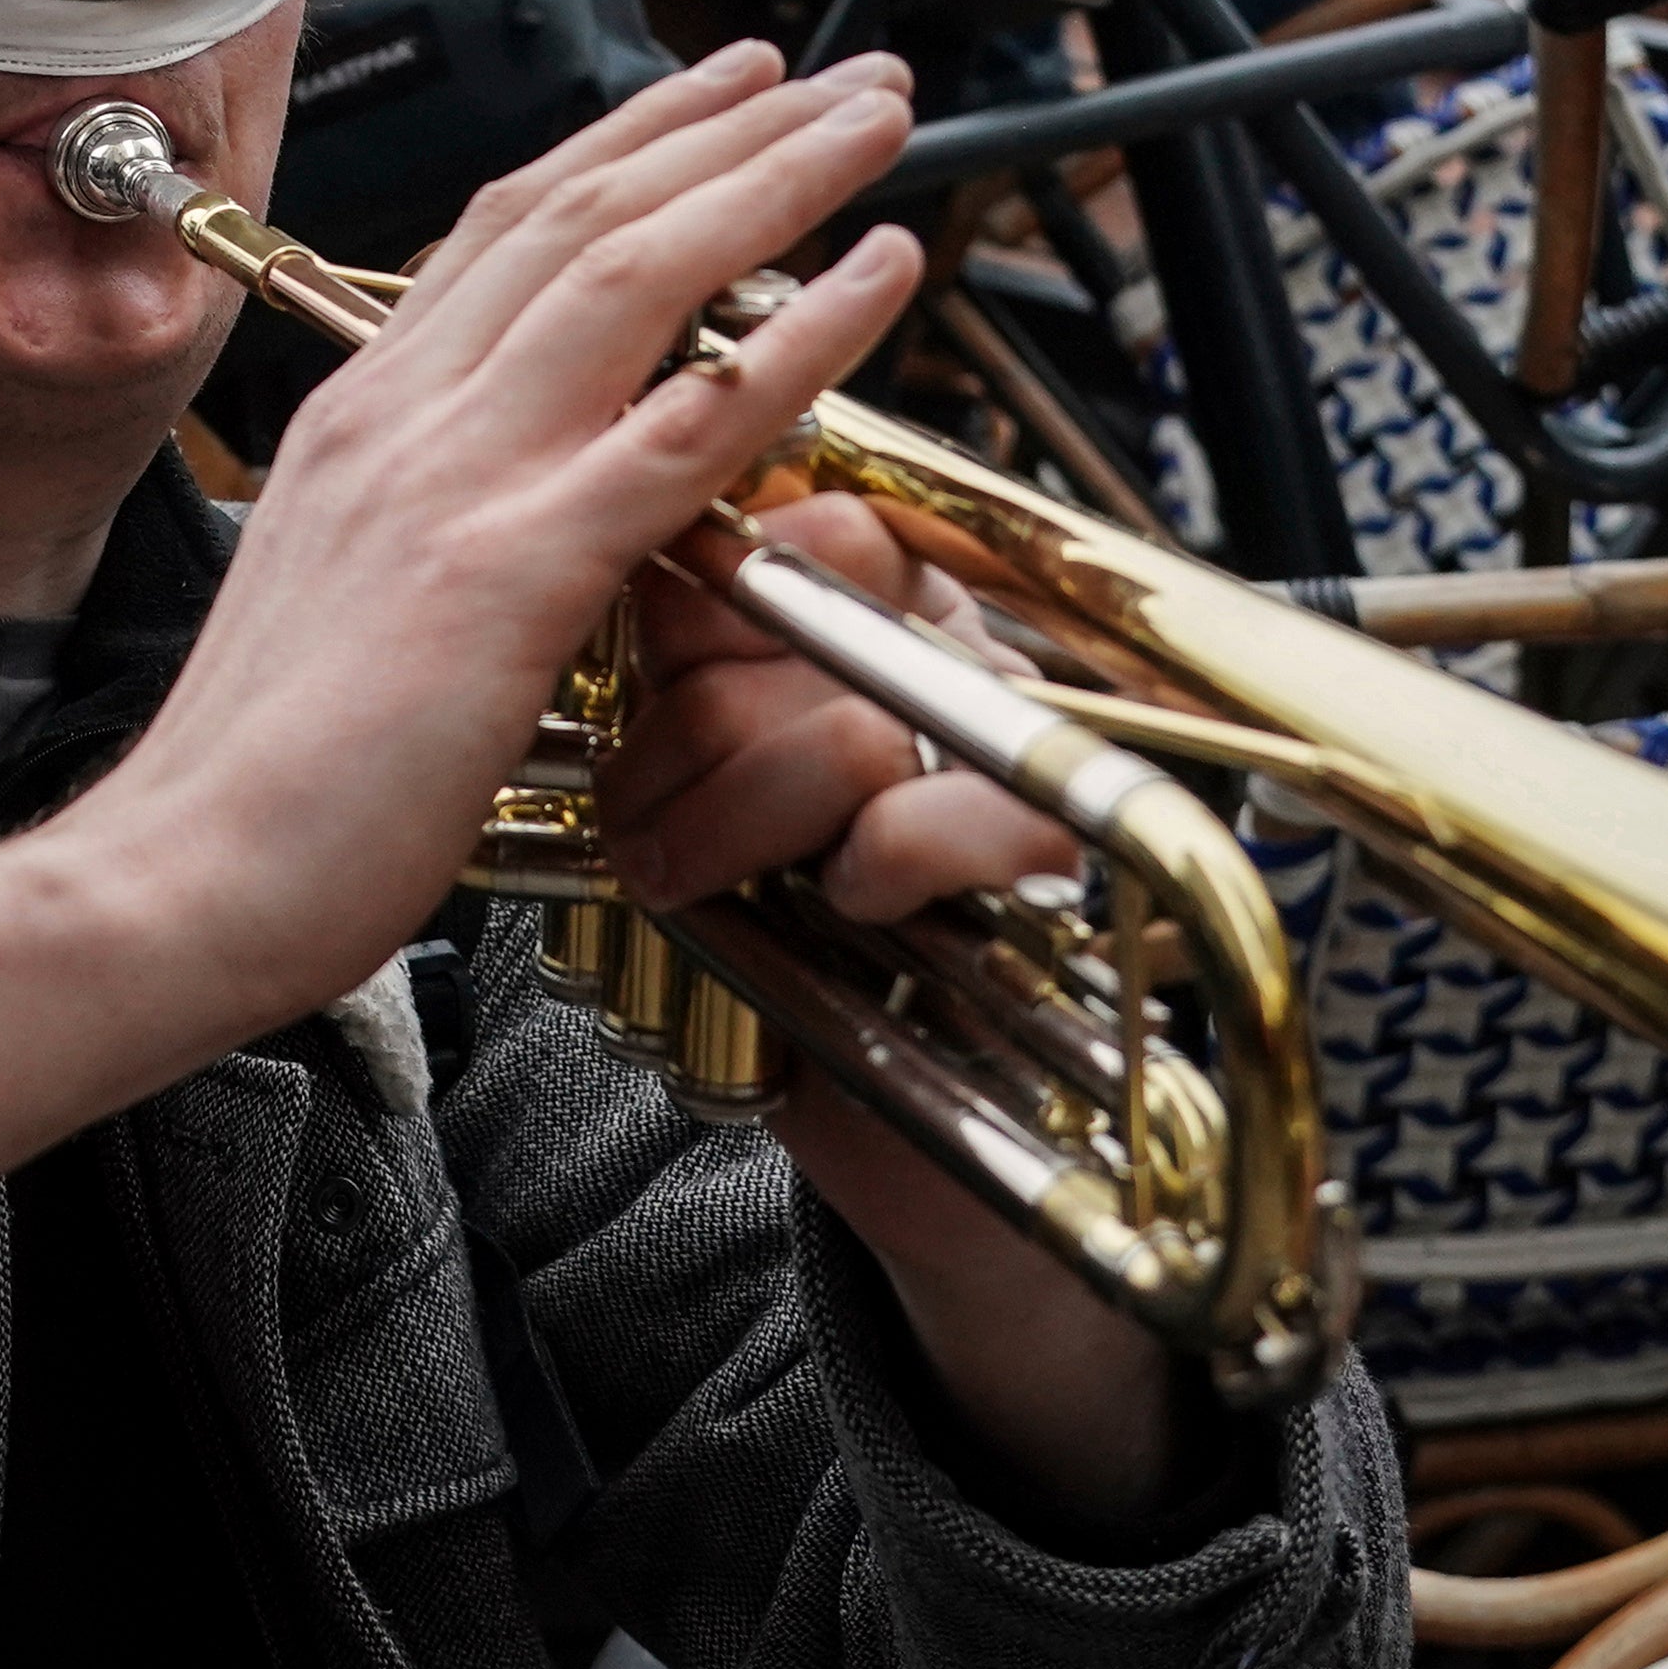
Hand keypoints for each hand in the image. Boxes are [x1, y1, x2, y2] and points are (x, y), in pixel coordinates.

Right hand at [0, 49, 922, 1245]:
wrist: (173, 883)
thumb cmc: (253, 788)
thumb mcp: (335, 602)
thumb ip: (418, 526)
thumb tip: (493, 507)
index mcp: (358, 418)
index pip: (505, 227)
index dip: (623, 144)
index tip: (715, 95)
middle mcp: (402, 416)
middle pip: (584, 211)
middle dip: (722, 123)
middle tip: (834, 74)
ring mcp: (455, 480)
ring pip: (637, 271)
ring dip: (773, 177)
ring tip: (873, 119)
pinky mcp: (509, 570)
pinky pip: (683, 426)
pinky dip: (793, 335)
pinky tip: (875, 278)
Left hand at [596, 499, 1191, 1528]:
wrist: (926, 1139)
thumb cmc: (797, 952)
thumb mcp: (707, 793)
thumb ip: (685, 679)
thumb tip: (620, 588)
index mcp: (875, 603)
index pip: (776, 529)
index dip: (679, 617)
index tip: (632, 707)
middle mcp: (949, 650)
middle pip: (784, 621)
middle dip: (676, 747)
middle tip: (644, 833)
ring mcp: (1007, 745)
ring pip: (839, 726)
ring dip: (733, 823)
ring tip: (695, 879)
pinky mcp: (1047, 852)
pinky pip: (938, 820)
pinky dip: (872, 869)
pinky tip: (847, 902)